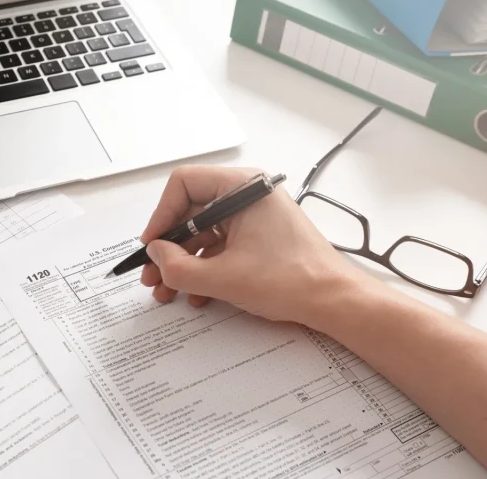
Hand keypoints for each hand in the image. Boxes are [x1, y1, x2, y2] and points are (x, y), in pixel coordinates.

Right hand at [139, 165, 366, 327]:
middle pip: (191, 212)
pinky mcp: (259, 237)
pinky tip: (196, 295)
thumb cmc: (291, 280)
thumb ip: (179, 267)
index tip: (152, 246)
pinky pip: (221, 246)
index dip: (161, 215)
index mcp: (242, 188)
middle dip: (169, 248)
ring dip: (183, 264)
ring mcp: (254, 216)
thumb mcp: (223, 277)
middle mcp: (247, 195)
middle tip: (152, 276)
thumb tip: (156, 256)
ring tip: (168, 292)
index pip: (184, 184)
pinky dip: (205, 269)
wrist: (335, 301)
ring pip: (204, 233)